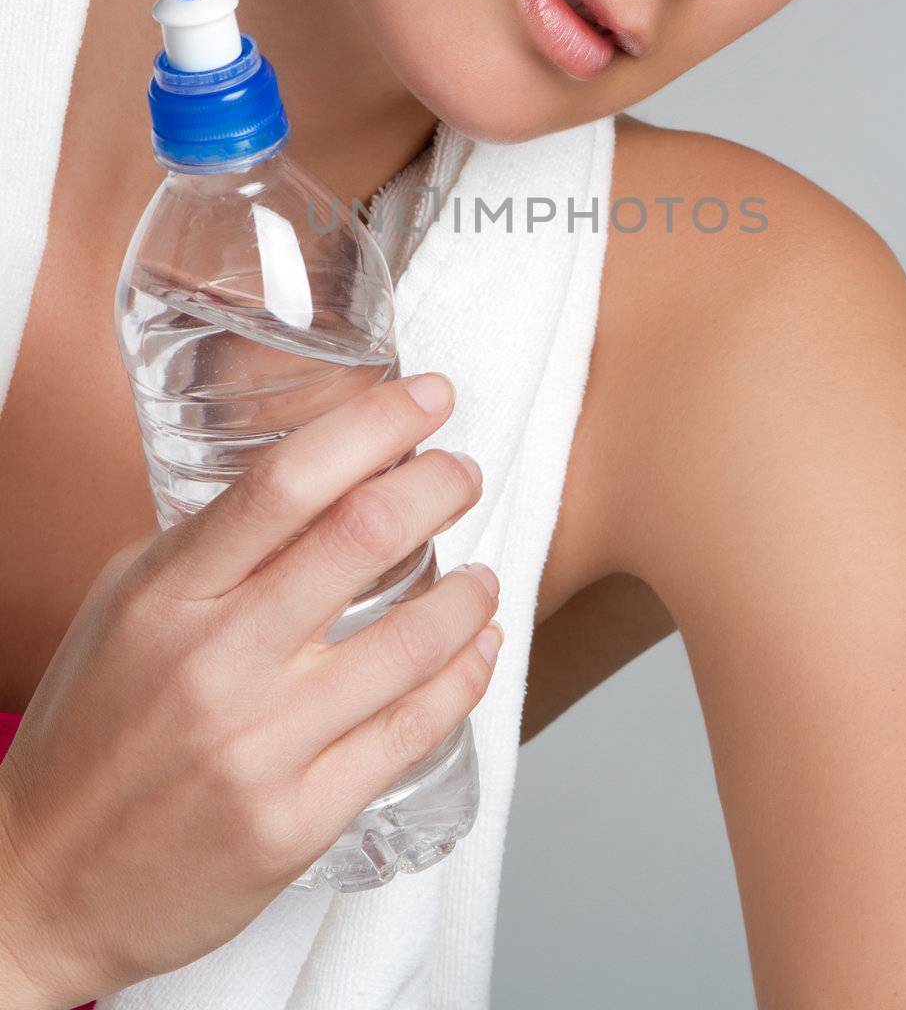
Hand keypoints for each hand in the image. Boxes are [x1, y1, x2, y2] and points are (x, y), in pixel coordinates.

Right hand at [0, 371, 499, 1005]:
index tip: (429, 399)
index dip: (375, 426)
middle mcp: (217, 663)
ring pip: (411, 640)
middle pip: (361, 537)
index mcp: (169, 596)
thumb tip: (318, 479)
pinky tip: (478, 650)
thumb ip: (212, 544)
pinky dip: (465, 678)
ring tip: (482, 576)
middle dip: (438, 486)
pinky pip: (412, 732)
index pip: (288, 481)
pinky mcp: (297, 822)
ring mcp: (260, 746)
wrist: (44, 885)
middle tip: (462, 474)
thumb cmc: (92, 733)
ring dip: (470, 593)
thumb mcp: (127, 609)